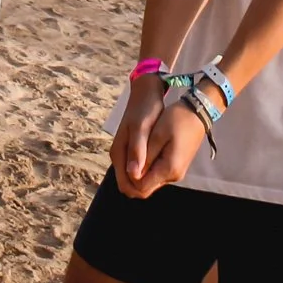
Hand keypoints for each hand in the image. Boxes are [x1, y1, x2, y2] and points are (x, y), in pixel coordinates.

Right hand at [110, 74, 167, 194]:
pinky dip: (151, 169)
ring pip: (136, 178)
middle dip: (146, 185)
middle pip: (130, 185)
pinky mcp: (134, 150)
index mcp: (118, 153)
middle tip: (163, 173)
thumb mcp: (141, 129)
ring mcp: (126, 153)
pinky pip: (141, 169)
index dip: (141, 189)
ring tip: (164, 167)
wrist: (145, 92)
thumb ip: (137, 151)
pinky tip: (162, 161)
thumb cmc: (144, 109)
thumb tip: (134, 175)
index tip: (159, 179)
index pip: (125, 186)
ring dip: (149, 178)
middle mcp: (120, 156)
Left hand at [129, 95, 209, 198]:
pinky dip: (147, 166)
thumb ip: (144, 156)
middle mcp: (173, 176)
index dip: (128, 177)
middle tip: (126, 154)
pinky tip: (144, 150)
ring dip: (139, 170)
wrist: (197, 112)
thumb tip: (131, 174)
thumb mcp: (157, 135)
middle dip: (132, 176)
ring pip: (150, 181)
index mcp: (169, 169)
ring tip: (135, 149)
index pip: (141, 187)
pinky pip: (157, 174)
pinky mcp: (176, 166)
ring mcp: (176, 172)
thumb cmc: (177, 120)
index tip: (124, 158)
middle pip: (145, 188)